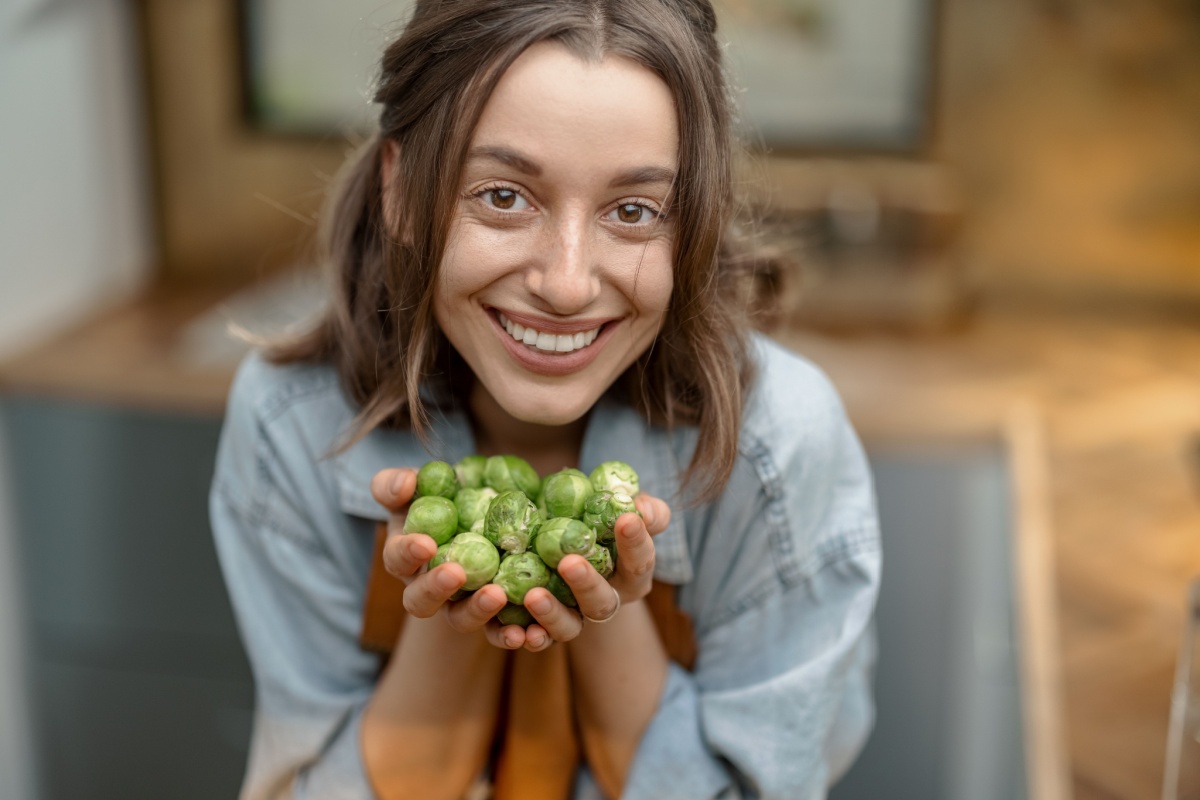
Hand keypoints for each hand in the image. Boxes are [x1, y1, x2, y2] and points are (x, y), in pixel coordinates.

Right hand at [370, 468, 509, 632]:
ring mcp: (462, 604)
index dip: (408, 553)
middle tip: (456, 572)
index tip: (425, 542)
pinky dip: (510, 635)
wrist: (489, 511)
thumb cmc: (445, 496)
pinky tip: (529, 633)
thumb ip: (398, 484)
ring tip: (497, 595)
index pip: (398, 558)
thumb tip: (405, 483)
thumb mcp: (419, 484)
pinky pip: (499, 631)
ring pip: (461, 619)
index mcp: (407, 557)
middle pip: (421, 602)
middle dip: (436, 589)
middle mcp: (430, 588)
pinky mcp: (495, 615)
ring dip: (477, 611)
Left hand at [513, 493, 670, 651]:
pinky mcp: (546, 627)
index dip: (635, 543)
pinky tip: (516, 632)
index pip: (639, 561)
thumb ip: (645, 510)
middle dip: (586, 584)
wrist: (567, 545)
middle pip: (601, 602)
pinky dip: (528, 637)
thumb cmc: (604, 523)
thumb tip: (643, 509)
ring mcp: (576, 616)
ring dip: (552, 614)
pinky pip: (538, 638)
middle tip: (569, 562)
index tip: (626, 519)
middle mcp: (605, 600)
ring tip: (534, 596)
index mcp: (631, 574)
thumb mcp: (628, 512)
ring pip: (569, 626)